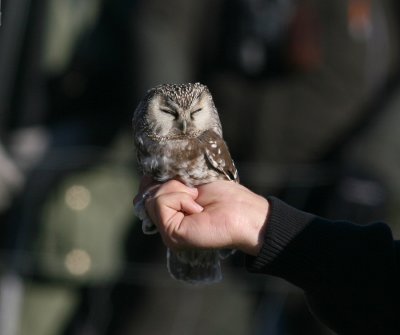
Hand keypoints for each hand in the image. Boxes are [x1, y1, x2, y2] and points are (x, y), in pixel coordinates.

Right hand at [136, 179, 268, 255]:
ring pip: (153, 198)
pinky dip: (181, 198)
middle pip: (148, 194)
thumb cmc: (224, 196)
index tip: (172, 178)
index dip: (153, 182)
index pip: (146, 195)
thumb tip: (145, 179)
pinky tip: (197, 208)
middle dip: (171, 184)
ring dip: (178, 191)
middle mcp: (166, 223)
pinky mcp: (172, 234)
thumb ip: (168, 184)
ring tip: (197, 200)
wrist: (243, 212)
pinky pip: (161, 204)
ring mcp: (168, 231)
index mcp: (171, 212)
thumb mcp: (189, 184)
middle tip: (195, 193)